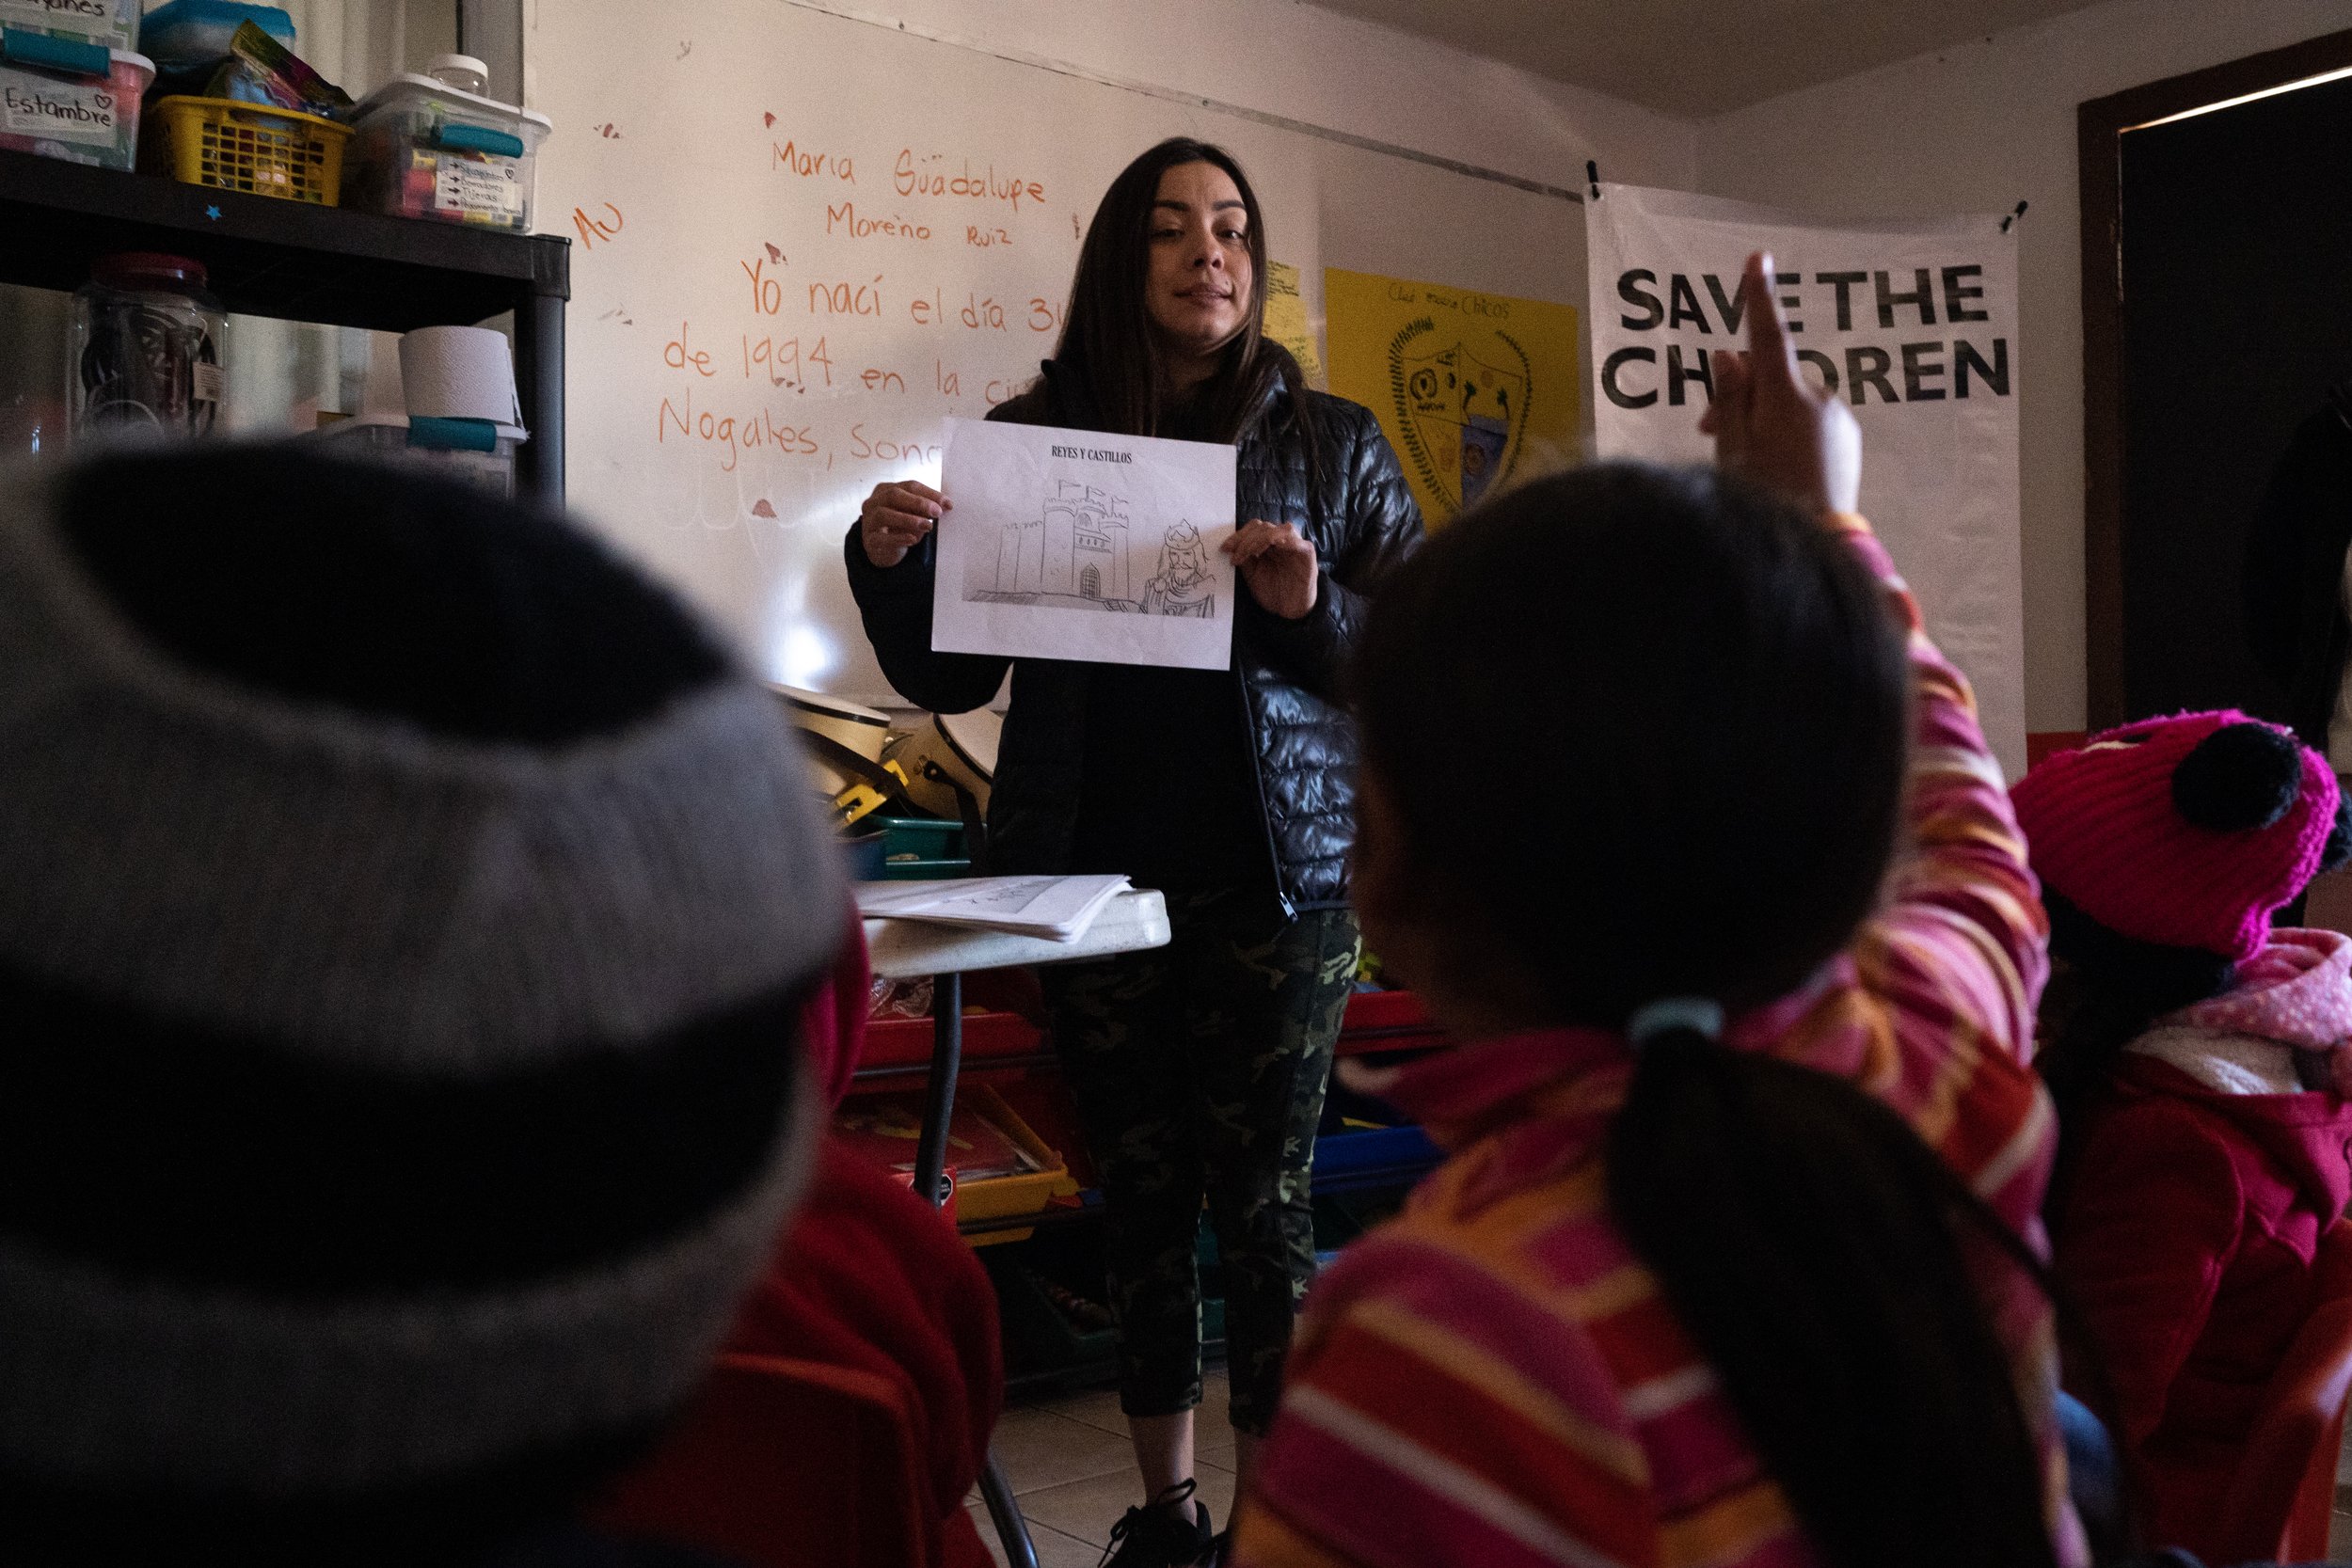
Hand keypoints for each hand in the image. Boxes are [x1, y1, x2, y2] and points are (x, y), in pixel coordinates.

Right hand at [858, 480, 948, 567]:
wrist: (883, 549)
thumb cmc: (900, 526)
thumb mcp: (913, 514)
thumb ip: (925, 508)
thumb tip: (946, 505)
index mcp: (886, 490)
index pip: (909, 486)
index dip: (929, 493)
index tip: (947, 504)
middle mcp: (874, 502)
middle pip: (893, 495)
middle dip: (918, 503)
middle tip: (937, 512)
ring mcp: (868, 521)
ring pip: (884, 514)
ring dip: (908, 520)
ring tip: (928, 526)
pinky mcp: (868, 540)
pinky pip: (881, 538)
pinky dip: (898, 538)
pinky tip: (912, 540)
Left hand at [1224, 519, 1318, 618]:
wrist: (1287, 611)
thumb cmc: (1272, 591)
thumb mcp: (1252, 573)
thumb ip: (1244, 557)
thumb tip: (1230, 546)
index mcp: (1268, 543)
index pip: (1254, 528)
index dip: (1239, 535)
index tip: (1225, 548)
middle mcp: (1282, 540)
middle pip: (1264, 527)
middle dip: (1246, 539)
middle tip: (1236, 555)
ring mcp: (1296, 545)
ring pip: (1280, 529)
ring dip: (1262, 539)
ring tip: (1250, 554)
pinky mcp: (1308, 554)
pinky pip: (1299, 542)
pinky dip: (1285, 541)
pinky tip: (1273, 547)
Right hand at [1701, 251, 1861, 516]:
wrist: (1819, 541)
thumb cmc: (1765, 497)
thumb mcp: (1733, 451)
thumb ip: (1730, 400)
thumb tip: (1729, 357)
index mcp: (1786, 398)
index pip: (1767, 337)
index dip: (1760, 297)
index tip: (1758, 259)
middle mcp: (1818, 400)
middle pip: (1772, 377)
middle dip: (1742, 393)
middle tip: (1710, 430)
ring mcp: (1837, 420)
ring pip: (1791, 401)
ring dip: (1765, 416)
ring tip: (1746, 458)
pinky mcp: (1847, 439)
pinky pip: (1811, 420)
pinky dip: (1789, 430)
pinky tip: (1777, 465)